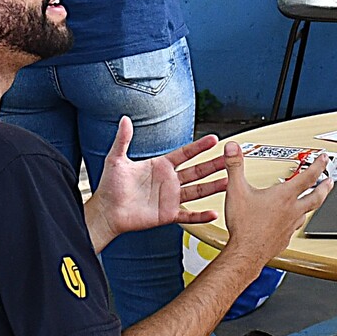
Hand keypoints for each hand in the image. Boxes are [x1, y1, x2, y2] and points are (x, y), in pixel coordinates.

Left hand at [92, 118, 236, 238]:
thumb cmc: (110, 186)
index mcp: (160, 166)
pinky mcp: (168, 214)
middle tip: (230, 158)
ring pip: (197, 191)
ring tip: (229, 182)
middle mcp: (168, 181)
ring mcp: (170, 198)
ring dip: (213, 187)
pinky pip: (188, 216)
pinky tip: (213, 213)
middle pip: (197, 171)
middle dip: (214, 164)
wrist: (106, 211)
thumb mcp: (116, 159)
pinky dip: (201, 216)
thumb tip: (125, 119)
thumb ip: (123, 139)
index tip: (214, 139)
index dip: (199, 146)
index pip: (185, 154)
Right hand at [224, 153, 333, 265]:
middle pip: (316, 197)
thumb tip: (233, 148)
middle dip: (325, 187)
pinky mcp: (284, 239)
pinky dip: (296, 222)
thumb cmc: (244, 226)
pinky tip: (292, 223)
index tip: (324, 159)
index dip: (318, 165)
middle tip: (331, 181)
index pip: (308, 177)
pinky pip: (295, 228)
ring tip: (311, 202)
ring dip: (311, 205)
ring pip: (306, 213)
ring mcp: (290, 226)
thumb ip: (235, 166)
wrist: (246, 253)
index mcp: (283, 196)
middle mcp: (291, 211)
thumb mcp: (236, 190)